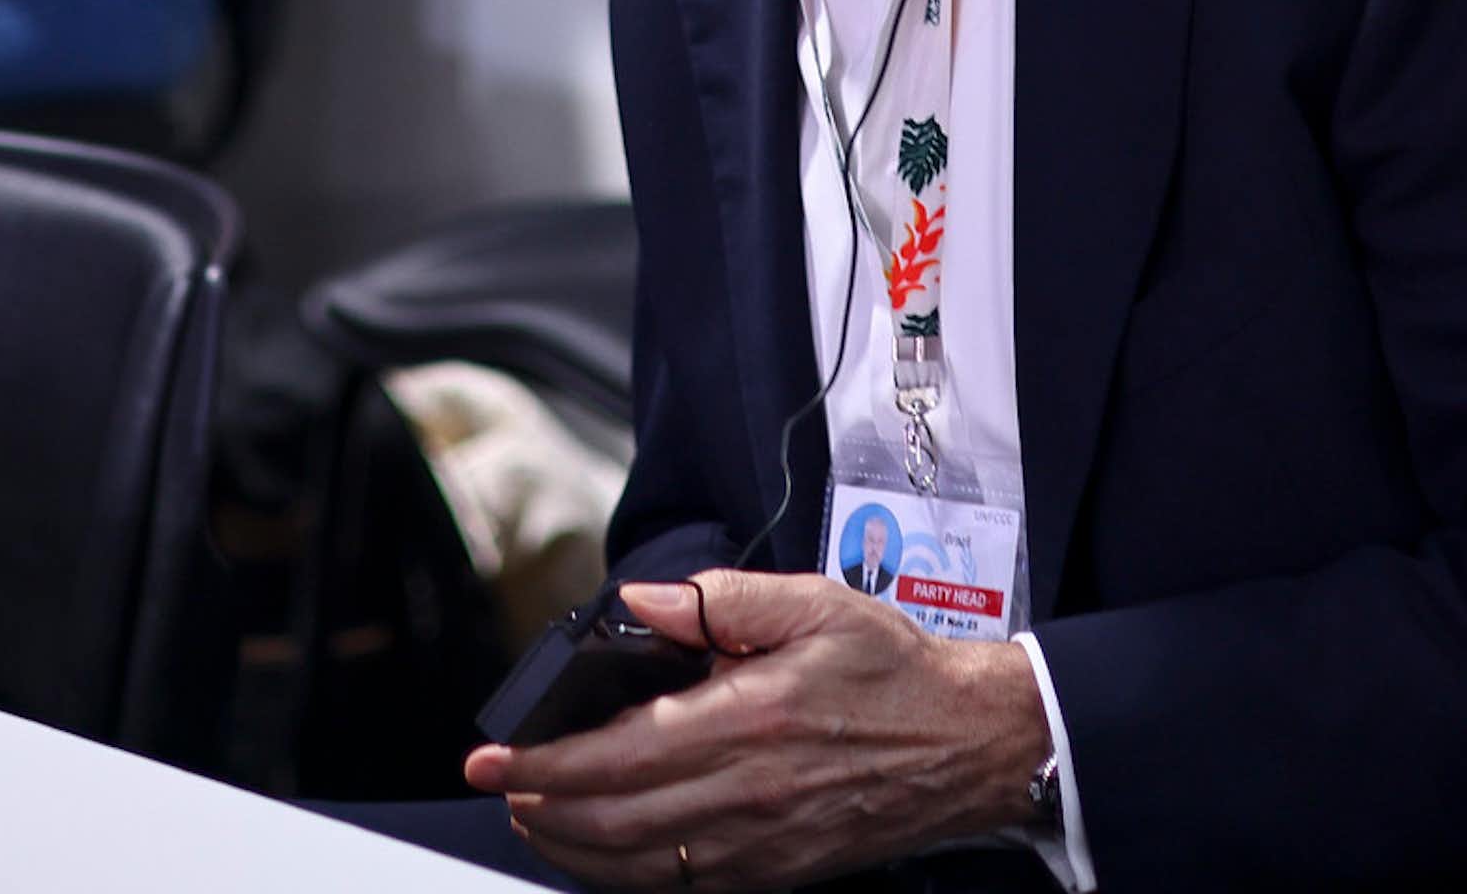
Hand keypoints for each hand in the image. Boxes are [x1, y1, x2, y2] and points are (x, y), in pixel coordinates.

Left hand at [462, 573, 1050, 889]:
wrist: (971, 744)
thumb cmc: (890, 668)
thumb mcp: (810, 603)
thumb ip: (717, 601)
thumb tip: (638, 602)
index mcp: (748, 720)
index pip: (619, 753)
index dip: (546, 760)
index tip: (495, 755)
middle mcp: (747, 794)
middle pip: (615, 819)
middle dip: (541, 806)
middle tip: (497, 785)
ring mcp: (762, 845)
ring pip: (640, 863)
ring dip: (572, 846)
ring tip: (532, 816)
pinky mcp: (778, 873)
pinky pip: (684, 886)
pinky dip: (626, 874)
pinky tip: (600, 850)